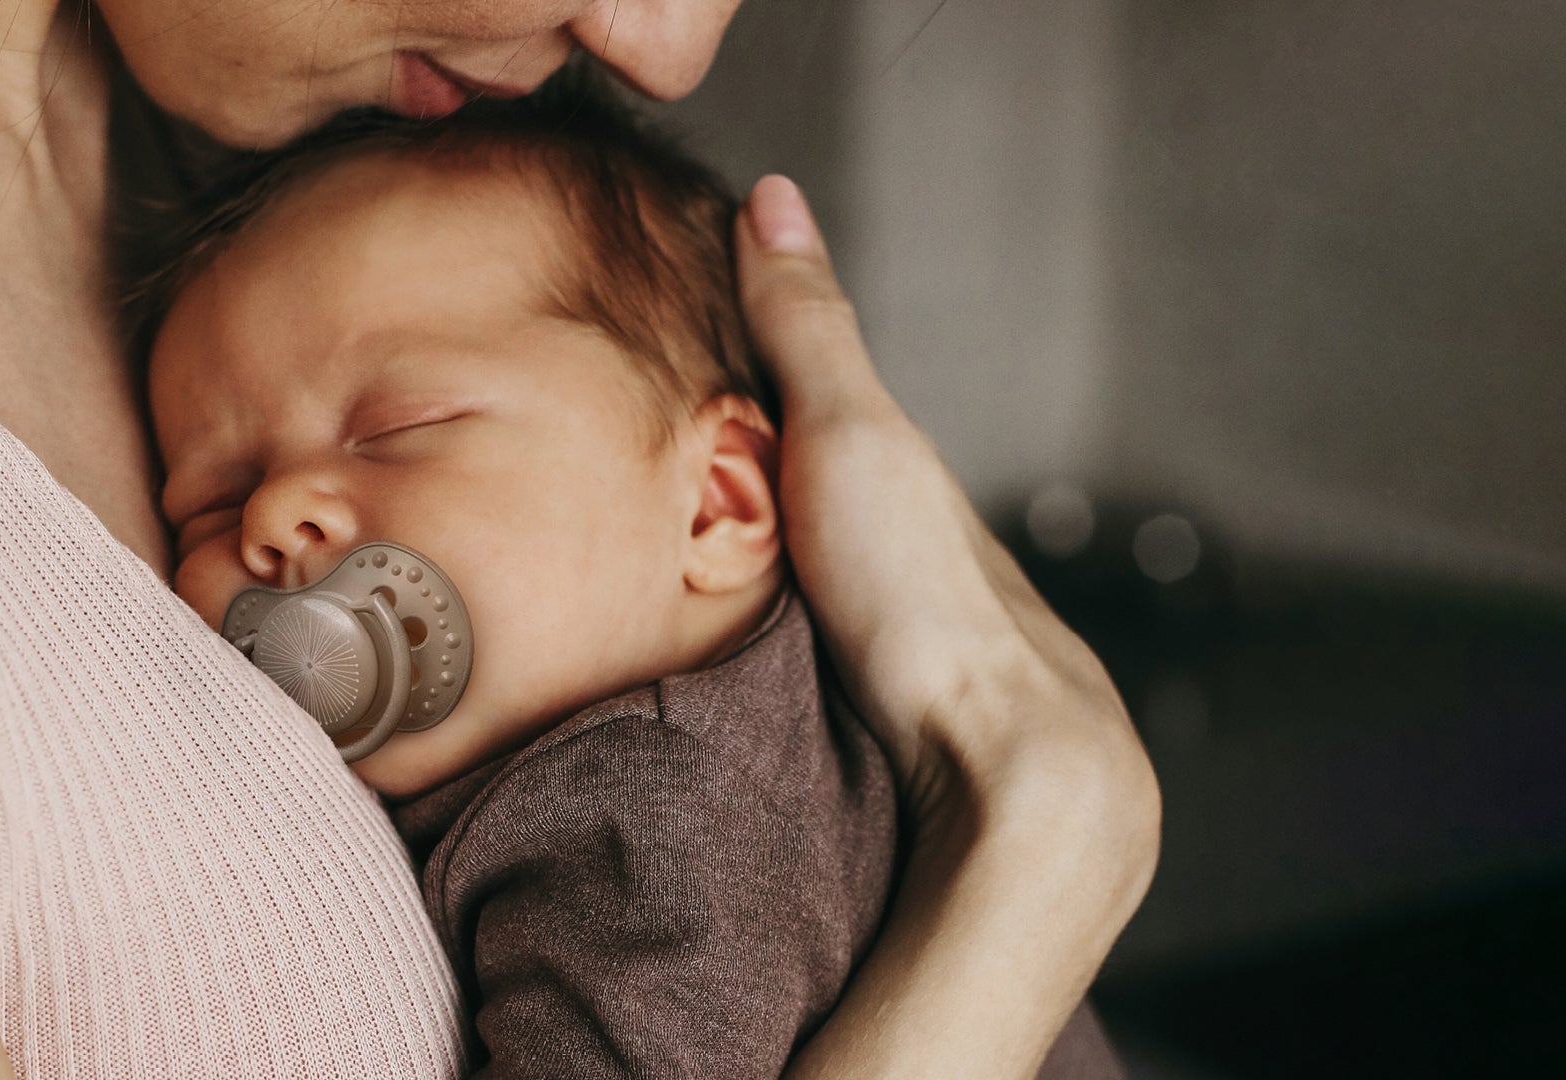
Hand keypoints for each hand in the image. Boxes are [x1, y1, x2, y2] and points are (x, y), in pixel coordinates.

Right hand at [737, 176, 1159, 1077]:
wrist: (1009, 779)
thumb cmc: (928, 606)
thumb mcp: (850, 440)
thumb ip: (810, 335)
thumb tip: (773, 195)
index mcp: (926, 505)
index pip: (850, 445)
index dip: (782, 419)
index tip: (708, 409)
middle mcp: (948, 584)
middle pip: (857, 543)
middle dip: (793, 532)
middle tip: (699, 527)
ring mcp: (946, 680)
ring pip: (863, 634)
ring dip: (807, 625)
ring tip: (721, 629)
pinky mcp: (922, 762)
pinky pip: (861, 706)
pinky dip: (820, 692)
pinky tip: (786, 713)